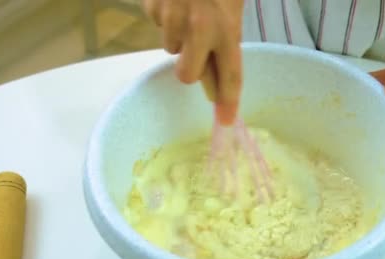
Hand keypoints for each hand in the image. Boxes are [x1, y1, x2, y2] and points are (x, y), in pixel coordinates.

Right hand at [143, 0, 243, 124]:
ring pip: (171, 48)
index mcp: (226, 28)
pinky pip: (157, 25)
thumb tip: (217, 74)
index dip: (228, 100)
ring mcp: (171, 18)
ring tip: (187, 9)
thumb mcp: (233, 5)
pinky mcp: (152, 9)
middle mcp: (198, 28)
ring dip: (179, 37)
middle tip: (196, 52)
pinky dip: (165, 16)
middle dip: (191, 69)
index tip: (225, 120)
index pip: (229, 75)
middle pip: (188, 76)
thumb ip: (227, 37)